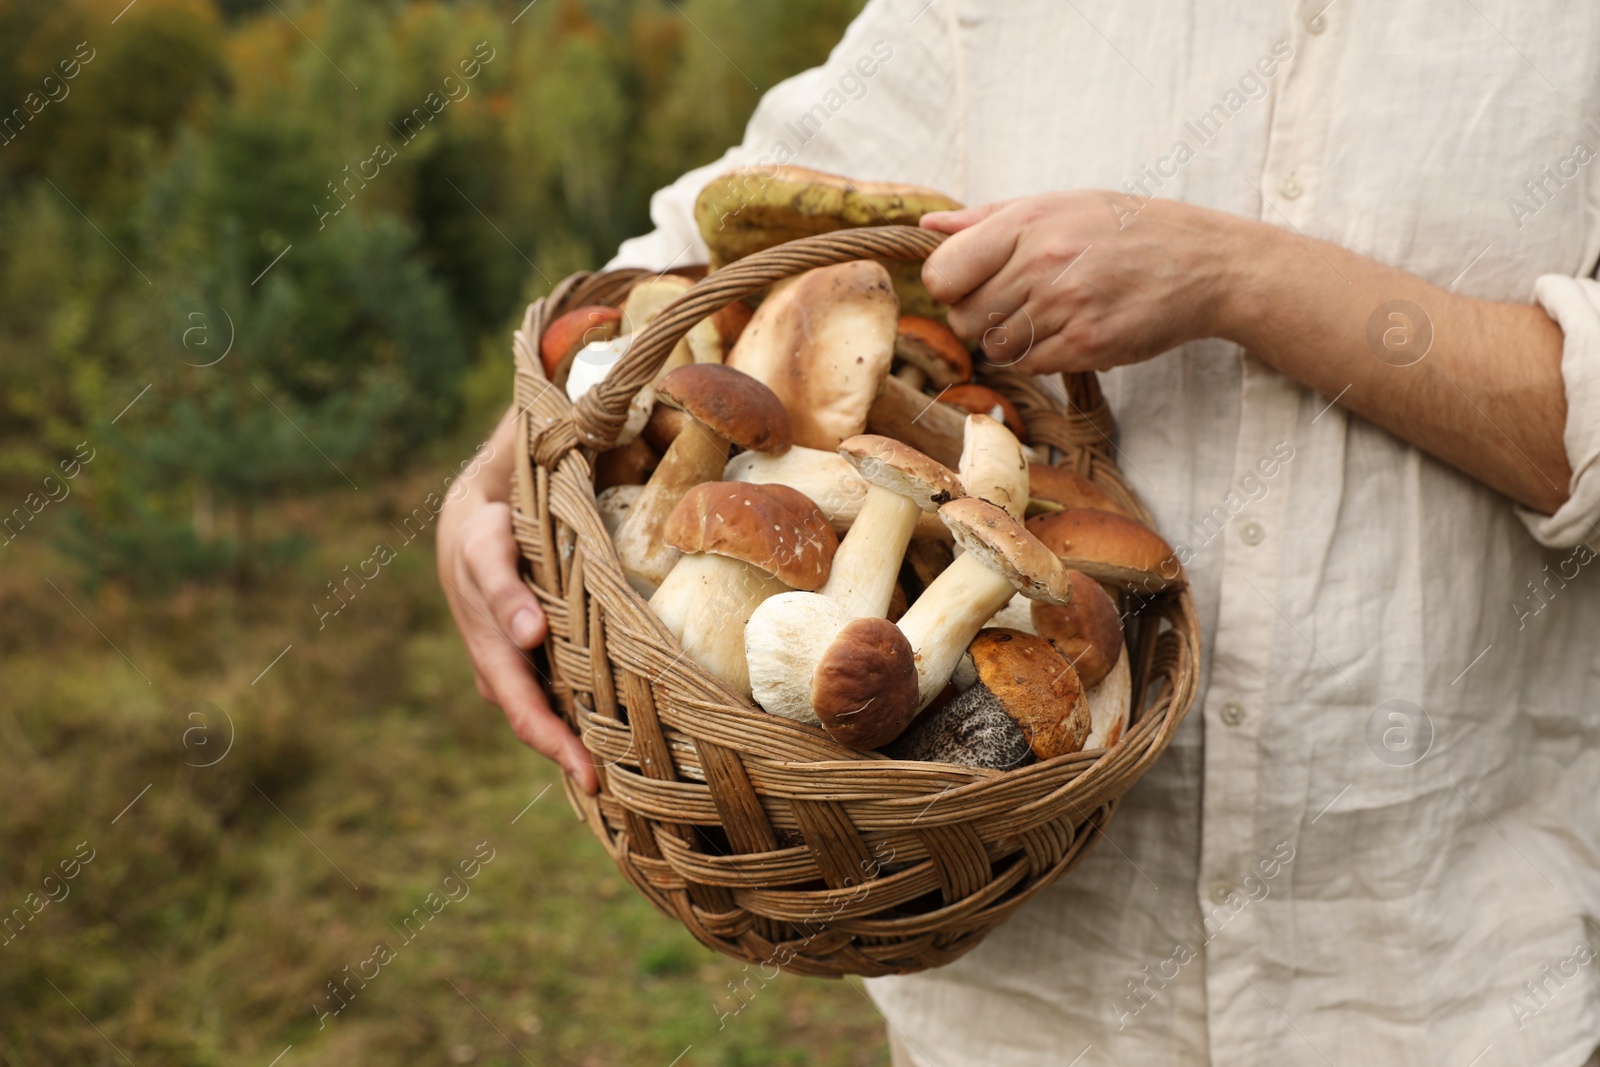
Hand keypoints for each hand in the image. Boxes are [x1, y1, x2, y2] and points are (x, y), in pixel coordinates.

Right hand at [437, 407, 597, 793]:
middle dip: (528, 704)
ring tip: (591, 779)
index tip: (529, 633)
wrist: (493, 476)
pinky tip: (589, 769)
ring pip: (500, 684)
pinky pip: (517, 693)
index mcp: (475, 521)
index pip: (486, 561)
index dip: (506, 597)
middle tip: (568, 751)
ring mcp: (475, 620)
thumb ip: (576, 418)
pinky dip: (548, 730)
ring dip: (542, 734)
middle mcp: (466, 580)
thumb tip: (643, 381)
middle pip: (489, 650)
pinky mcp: (496, 646)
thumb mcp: (544, 428)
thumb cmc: (536, 447)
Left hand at [920, 192, 1252, 373]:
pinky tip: (1072, 330)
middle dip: (981, 319)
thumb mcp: (1059, 204)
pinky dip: (1043, 356)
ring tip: (1052, 314)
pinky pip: (1032, 366)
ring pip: (996, 347)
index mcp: (1027, 223)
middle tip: (1017, 304)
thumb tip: (928, 227)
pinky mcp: (1088, 344)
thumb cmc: (1126, 229)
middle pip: (964, 319)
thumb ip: (987, 218)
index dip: (950, 288)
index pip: (943, 274)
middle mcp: (1042, 263)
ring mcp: (1066, 306)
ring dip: (1014, 340)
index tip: (972, 286)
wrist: (1204, 262)